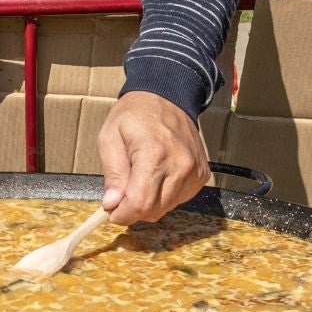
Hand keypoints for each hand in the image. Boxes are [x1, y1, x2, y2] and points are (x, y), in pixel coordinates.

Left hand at [96, 91, 210, 225]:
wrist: (167, 97)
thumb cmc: (134, 115)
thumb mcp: (110, 137)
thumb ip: (112, 173)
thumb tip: (112, 204)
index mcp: (154, 154)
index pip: (140, 204)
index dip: (122, 214)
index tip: (111, 211)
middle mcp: (180, 165)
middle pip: (153, 211)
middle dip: (133, 209)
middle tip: (122, 193)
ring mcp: (194, 171)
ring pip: (166, 208)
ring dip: (150, 202)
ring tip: (141, 178)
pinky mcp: (201, 175)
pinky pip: (179, 199)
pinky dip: (165, 195)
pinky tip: (158, 176)